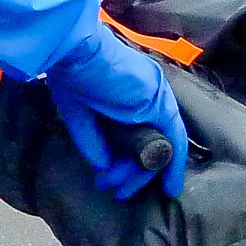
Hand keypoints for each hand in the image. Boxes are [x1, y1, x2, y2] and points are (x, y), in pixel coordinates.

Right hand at [44, 28, 189, 200]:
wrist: (75, 53)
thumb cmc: (70, 74)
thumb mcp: (78, 113)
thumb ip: (92, 140)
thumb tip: (102, 166)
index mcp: (128, 91)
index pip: (138, 130)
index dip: (127, 157)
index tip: (113, 177)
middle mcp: (148, 94)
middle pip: (150, 141)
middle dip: (133, 172)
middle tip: (118, 192)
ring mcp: (157, 98)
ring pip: (160, 145)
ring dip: (142, 174)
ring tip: (122, 190)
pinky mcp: (160, 103)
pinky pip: (174, 140)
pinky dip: (173, 165)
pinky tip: (168, 186)